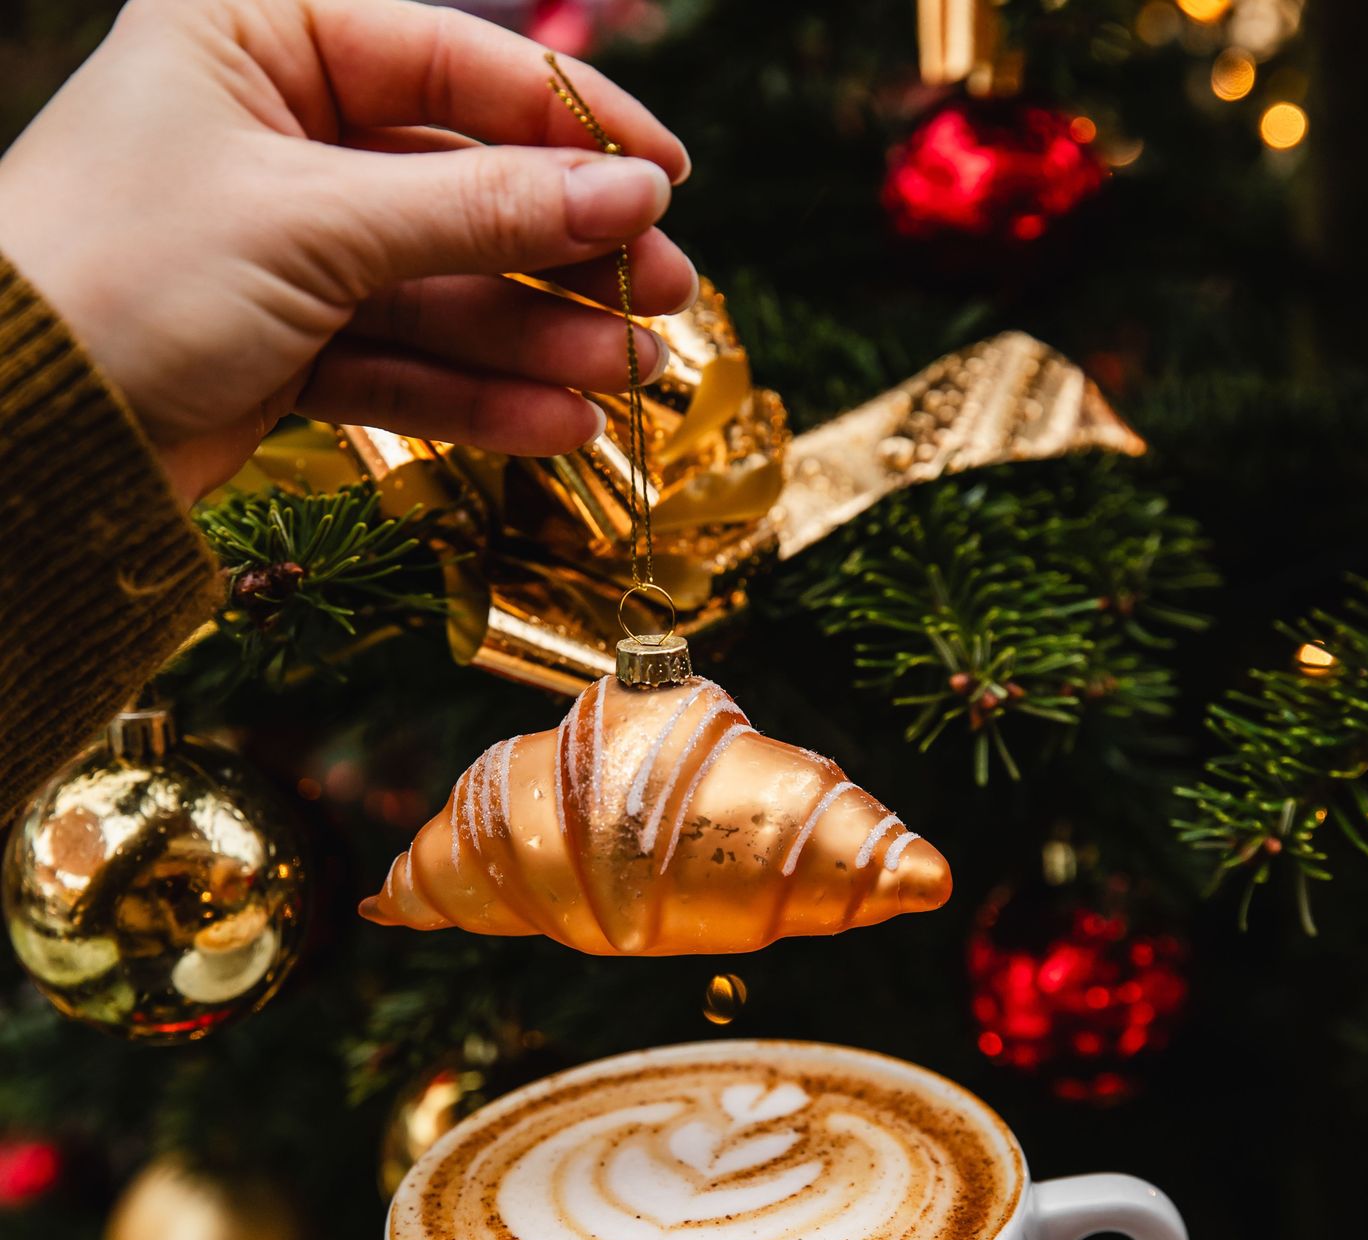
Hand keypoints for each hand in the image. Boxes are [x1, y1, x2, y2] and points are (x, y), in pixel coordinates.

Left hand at [0, 0, 693, 500]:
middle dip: (564, 247)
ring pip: (442, 284)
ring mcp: (283, 245)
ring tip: (631, 373)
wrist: (22, 436)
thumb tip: (630, 192)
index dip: (567, 123)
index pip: (447, 61)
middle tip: (667, 292)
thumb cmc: (128, 273)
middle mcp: (274, 129)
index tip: (668, 177)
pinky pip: (404, 359)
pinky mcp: (284, 345)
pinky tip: (561, 425)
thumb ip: (482, 209)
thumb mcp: (317, 224)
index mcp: (257, 34)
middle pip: (460, 183)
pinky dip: (478, 396)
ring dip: (538, 335)